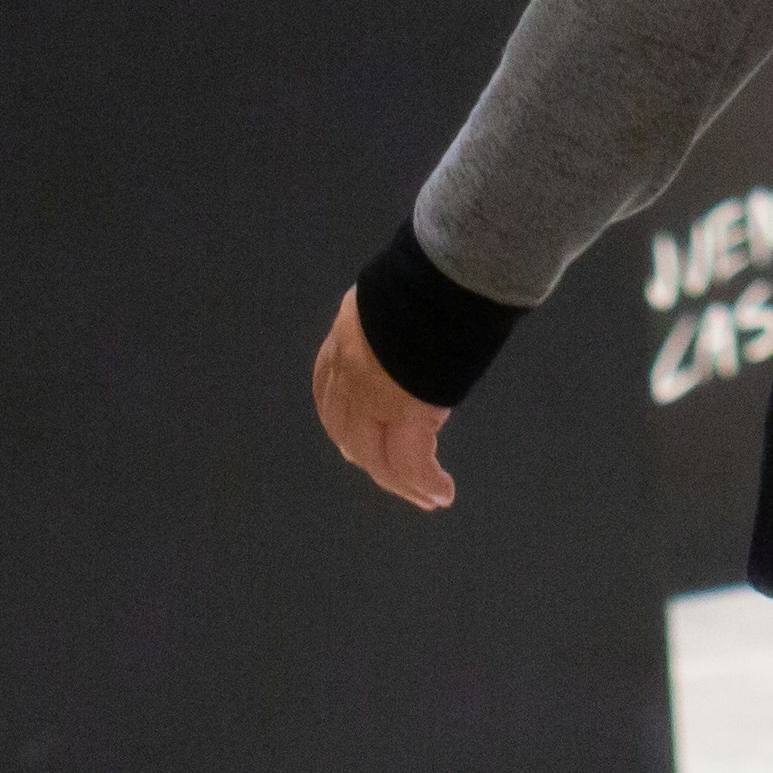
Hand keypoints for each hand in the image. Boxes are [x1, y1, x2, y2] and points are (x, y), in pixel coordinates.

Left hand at [313, 292, 453, 508]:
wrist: (444, 274)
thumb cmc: (430, 278)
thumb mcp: (392, 301)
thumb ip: (390, 326)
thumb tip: (413, 333)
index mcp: (344, 340)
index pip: (328, 391)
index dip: (341, 421)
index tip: (354, 441)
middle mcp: (349, 373)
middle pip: (349, 433)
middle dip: (370, 460)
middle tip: (394, 480)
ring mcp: (374, 396)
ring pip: (378, 458)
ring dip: (403, 484)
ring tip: (428, 498)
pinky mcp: (405, 413)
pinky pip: (412, 463)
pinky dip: (426, 482)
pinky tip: (442, 492)